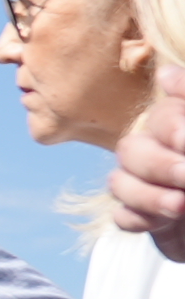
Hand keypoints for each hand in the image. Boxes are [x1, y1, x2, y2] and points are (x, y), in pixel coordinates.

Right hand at [106, 65, 184, 261]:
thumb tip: (165, 76)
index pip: (164, 113)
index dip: (170, 125)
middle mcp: (167, 153)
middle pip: (131, 148)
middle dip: (158, 164)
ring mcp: (156, 186)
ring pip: (119, 182)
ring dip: (146, 195)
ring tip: (181, 207)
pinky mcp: (151, 220)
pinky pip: (122, 216)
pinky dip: (138, 219)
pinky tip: (163, 223)